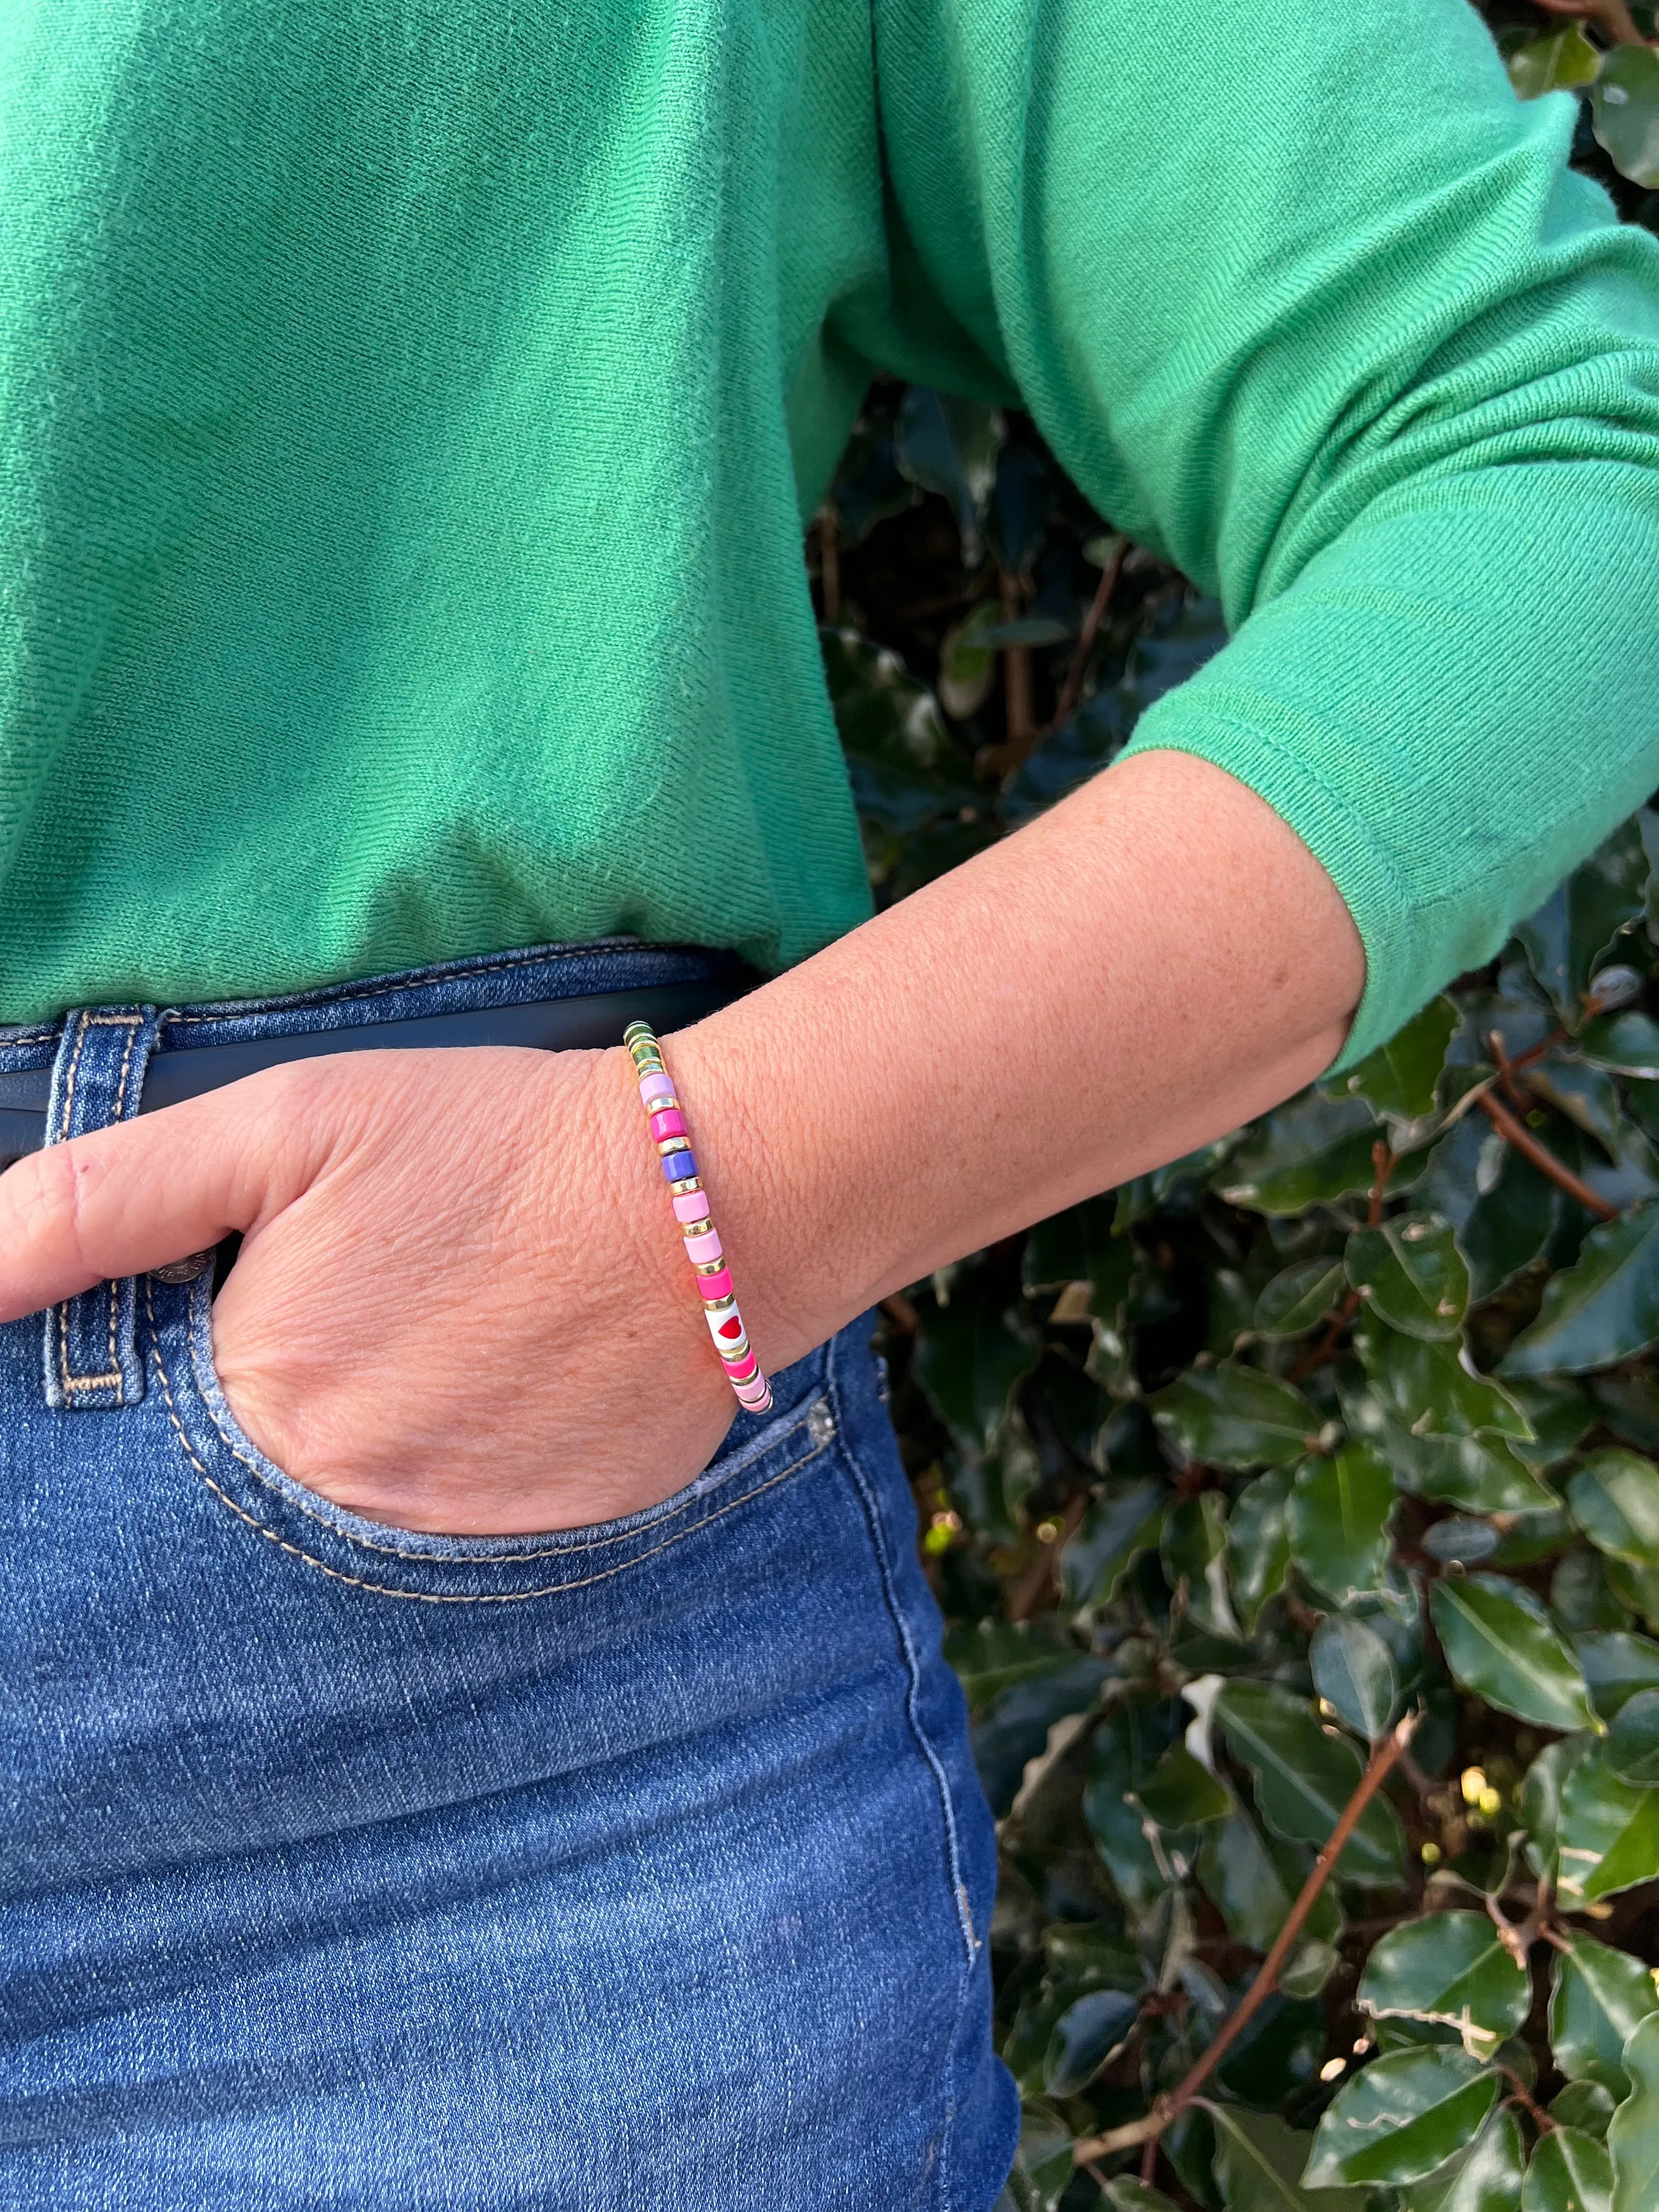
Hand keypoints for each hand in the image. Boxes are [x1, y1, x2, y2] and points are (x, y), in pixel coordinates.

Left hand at [0, 1046, 747, 1533]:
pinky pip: (448, 1584)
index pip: (137, 1472)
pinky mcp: (542, 1574)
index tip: (225, 1358)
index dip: (157, 1418)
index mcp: (261, 1405)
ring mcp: (451, 1563)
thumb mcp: (285, 1124)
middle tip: (349, 1364)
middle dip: (245, 1465)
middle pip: (231, 1531)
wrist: (706, 1202)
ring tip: (413, 1391)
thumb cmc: (489, 1147)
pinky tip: (481, 1433)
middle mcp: (343, 1514)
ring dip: (339, 1503)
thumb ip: (103, 1200)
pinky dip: (440, 1520)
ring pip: (335, 1569)